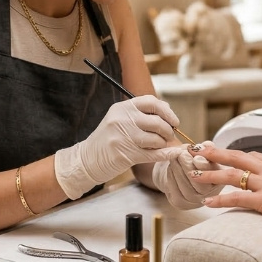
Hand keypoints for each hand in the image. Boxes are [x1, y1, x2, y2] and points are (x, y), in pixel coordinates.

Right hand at [55, 96, 178, 198]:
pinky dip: (165, 154)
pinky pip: (153, 154)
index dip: (167, 111)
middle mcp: (122, 120)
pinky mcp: (125, 155)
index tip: (174, 121)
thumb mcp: (119, 119)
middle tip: (169, 136)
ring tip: (160, 146)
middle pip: (157, 122)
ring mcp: (123, 137)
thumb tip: (168, 110)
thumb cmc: (108, 139)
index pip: (151, 102)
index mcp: (122, 108)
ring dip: (163, 144)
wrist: (87, 159)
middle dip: (168, 130)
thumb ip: (140, 113)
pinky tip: (169, 154)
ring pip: (156, 139)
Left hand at [150, 141, 225, 209]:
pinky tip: (171, 167)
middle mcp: (210, 194)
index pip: (214, 175)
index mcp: (220, 181)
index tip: (196, 156)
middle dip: (189, 167)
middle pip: (201, 184)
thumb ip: (207, 149)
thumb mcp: (202, 153)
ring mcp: (195, 201)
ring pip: (186, 187)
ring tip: (174, 157)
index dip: (205, 166)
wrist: (176, 172)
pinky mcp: (180, 203)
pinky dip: (172, 177)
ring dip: (179, 169)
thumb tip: (208, 145)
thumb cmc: (192, 162)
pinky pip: (175, 190)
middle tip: (182, 154)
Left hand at [188, 145, 261, 242]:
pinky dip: (220, 200)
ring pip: (232, 176)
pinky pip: (237, 199)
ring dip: (211, 174)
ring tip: (195, 175)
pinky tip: (208, 203)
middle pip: (237, 158)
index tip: (224, 153)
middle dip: (216, 154)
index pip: (253, 155)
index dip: (236, 154)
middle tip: (199, 152)